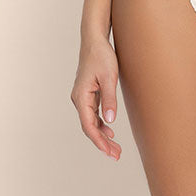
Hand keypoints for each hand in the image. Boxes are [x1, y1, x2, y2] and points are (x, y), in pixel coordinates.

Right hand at [71, 35, 122, 159]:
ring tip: (115, 148)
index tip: (109, 151)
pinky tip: (110, 131)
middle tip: (116, 155)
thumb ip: (110, 100)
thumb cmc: (101, 56)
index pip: (88, 125)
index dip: (98, 140)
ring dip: (103, 135)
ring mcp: (83, 97)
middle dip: (102, 142)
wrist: (95, 40)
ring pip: (91, 122)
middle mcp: (79, 99)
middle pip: (89, 127)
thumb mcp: (109, 78)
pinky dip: (102, 124)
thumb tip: (110, 121)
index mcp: (81, 97)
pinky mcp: (89, 94)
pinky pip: (93, 114)